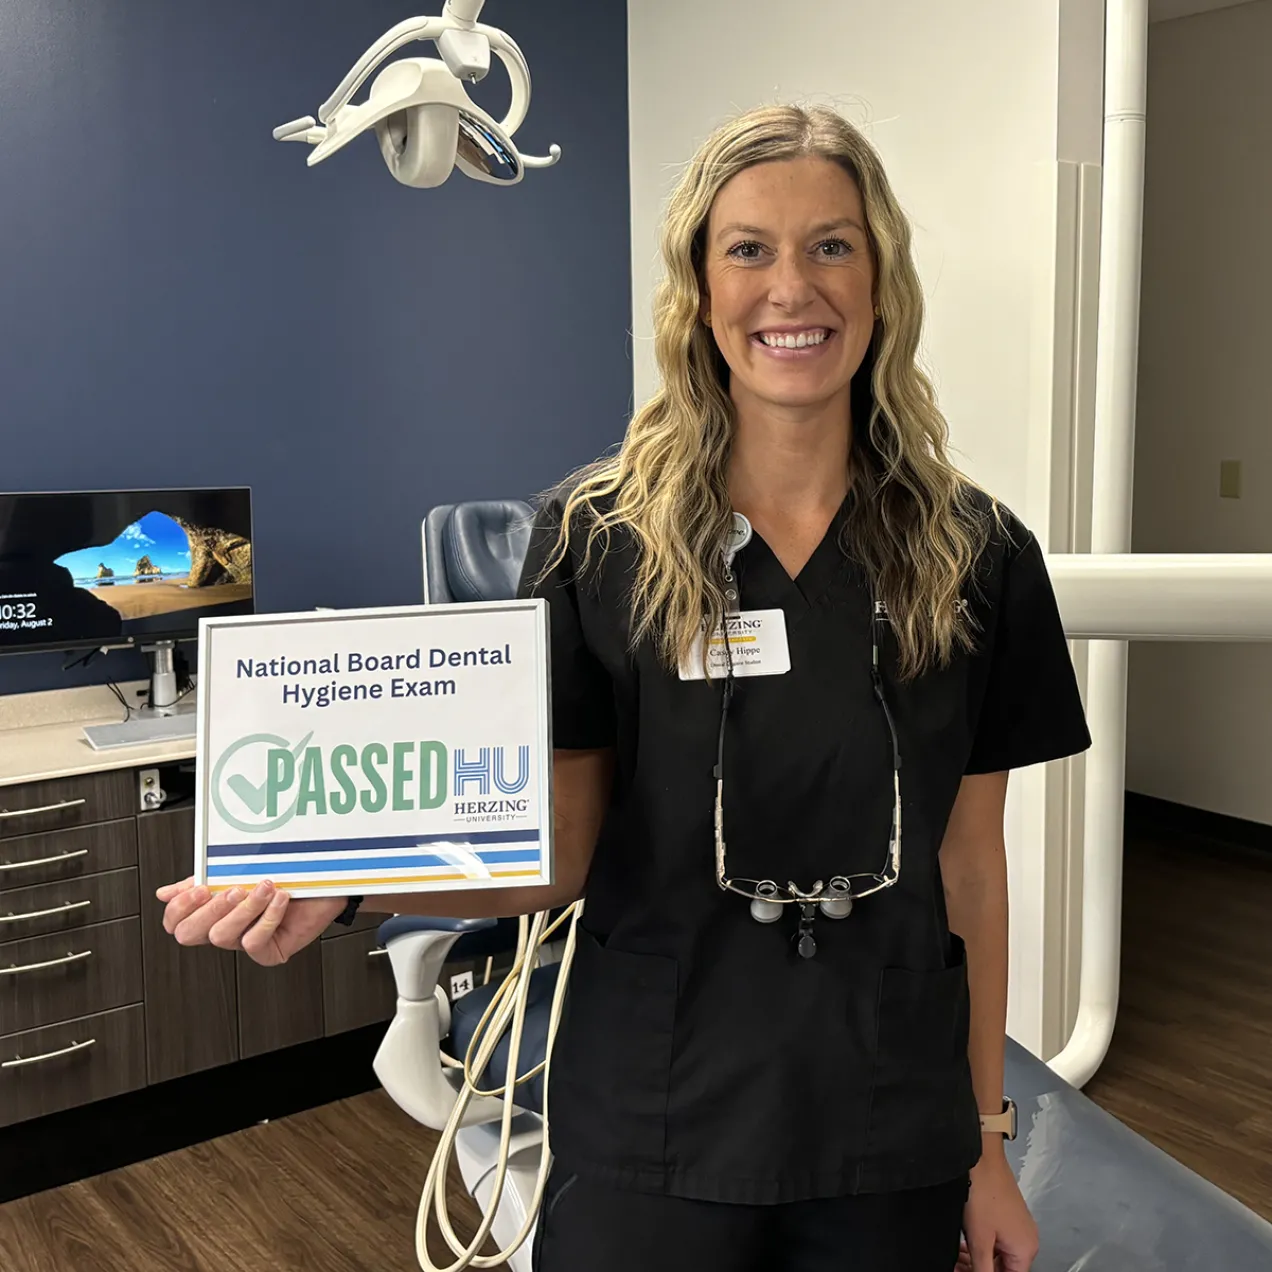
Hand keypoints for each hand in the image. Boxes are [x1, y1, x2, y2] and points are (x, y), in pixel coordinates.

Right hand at [156, 877, 346, 965]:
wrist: (327, 878)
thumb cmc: (286, 872)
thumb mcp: (239, 868)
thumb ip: (202, 879)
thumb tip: (164, 894)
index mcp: (213, 910)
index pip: (176, 922)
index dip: (180, 909)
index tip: (199, 888)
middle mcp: (226, 927)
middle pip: (191, 934)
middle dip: (211, 909)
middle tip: (234, 888)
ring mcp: (245, 941)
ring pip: (223, 937)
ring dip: (246, 908)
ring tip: (266, 887)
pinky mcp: (269, 952)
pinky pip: (254, 942)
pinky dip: (268, 918)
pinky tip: (280, 900)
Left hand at [956, 1145, 1037, 1271]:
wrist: (981, 1157)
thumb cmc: (984, 1191)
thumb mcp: (980, 1241)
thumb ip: (983, 1269)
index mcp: (1026, 1249)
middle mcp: (1026, 1239)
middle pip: (1004, 1268)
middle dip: (980, 1270)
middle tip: (959, 1267)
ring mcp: (1017, 1225)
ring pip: (997, 1255)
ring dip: (977, 1260)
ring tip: (958, 1259)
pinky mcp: (1006, 1215)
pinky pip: (996, 1239)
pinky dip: (981, 1246)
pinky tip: (964, 1246)